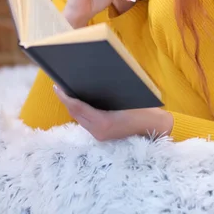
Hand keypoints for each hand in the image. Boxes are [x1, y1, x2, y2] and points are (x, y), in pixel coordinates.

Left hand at [53, 84, 173, 141]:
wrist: (156, 127)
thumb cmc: (144, 109)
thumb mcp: (127, 96)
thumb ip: (107, 91)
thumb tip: (90, 78)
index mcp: (103, 122)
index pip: (77, 107)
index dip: (65, 97)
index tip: (57, 86)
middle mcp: (98, 131)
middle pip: (75, 114)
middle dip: (66, 100)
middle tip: (59, 85)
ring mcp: (100, 135)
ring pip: (79, 119)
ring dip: (72, 106)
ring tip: (66, 91)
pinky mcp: (102, 135)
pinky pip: (85, 122)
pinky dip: (80, 111)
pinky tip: (79, 101)